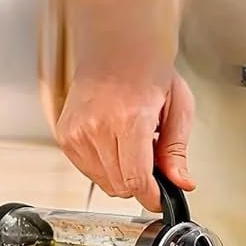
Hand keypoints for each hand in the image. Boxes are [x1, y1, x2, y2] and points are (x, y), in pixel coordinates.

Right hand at [56, 69, 195, 211]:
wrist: (114, 46)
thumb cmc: (147, 69)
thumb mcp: (178, 107)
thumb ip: (176, 151)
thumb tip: (180, 183)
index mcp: (130, 120)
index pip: (136, 180)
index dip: (151, 197)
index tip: (159, 199)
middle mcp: (98, 127)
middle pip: (120, 186)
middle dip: (140, 182)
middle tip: (149, 157)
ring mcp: (77, 133)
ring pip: (104, 183)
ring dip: (121, 175)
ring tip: (131, 145)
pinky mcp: (65, 136)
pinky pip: (88, 171)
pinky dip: (104, 166)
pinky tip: (113, 143)